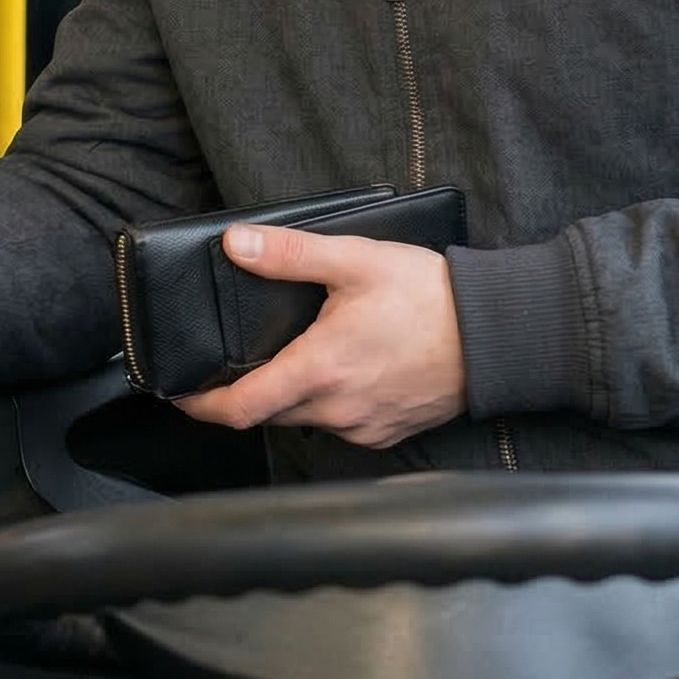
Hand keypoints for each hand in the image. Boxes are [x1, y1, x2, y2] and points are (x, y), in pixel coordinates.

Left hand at [175, 227, 465, 448]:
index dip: (201, 405)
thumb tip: (236, 245)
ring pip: (303, 420)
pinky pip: (338, 425)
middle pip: (268, 413)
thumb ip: (290, 254)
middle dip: (242, 393)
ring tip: (282, 359)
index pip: (241, 408)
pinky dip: (323, 403)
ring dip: (285, 396)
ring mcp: (365, 427)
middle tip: (228, 363)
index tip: (179, 393)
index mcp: (321, 370)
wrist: (499, 336)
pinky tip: (333, 371)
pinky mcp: (387, 433)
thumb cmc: (433, 298)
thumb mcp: (355, 260)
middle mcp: (338, 410)